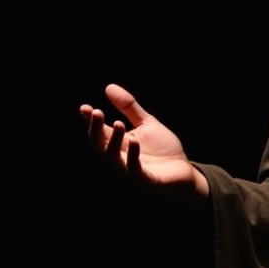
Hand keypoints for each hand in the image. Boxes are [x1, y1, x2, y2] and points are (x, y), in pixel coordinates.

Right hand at [79, 83, 209, 204]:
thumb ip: (128, 108)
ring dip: (114, 140)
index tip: (84, 108)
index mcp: (119, 144)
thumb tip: (108, 87)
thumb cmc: (162, 150)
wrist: (184, 172)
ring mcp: (130, 170)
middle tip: (96, 112)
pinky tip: (134, 142)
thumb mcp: (146, 124)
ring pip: (114, 158)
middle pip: (101, 144)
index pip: (99, 132)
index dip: (90, 121)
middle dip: (96, 129)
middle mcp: (120, 157)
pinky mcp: (145, 180)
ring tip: (118, 123)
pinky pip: (134, 170)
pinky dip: (132, 157)